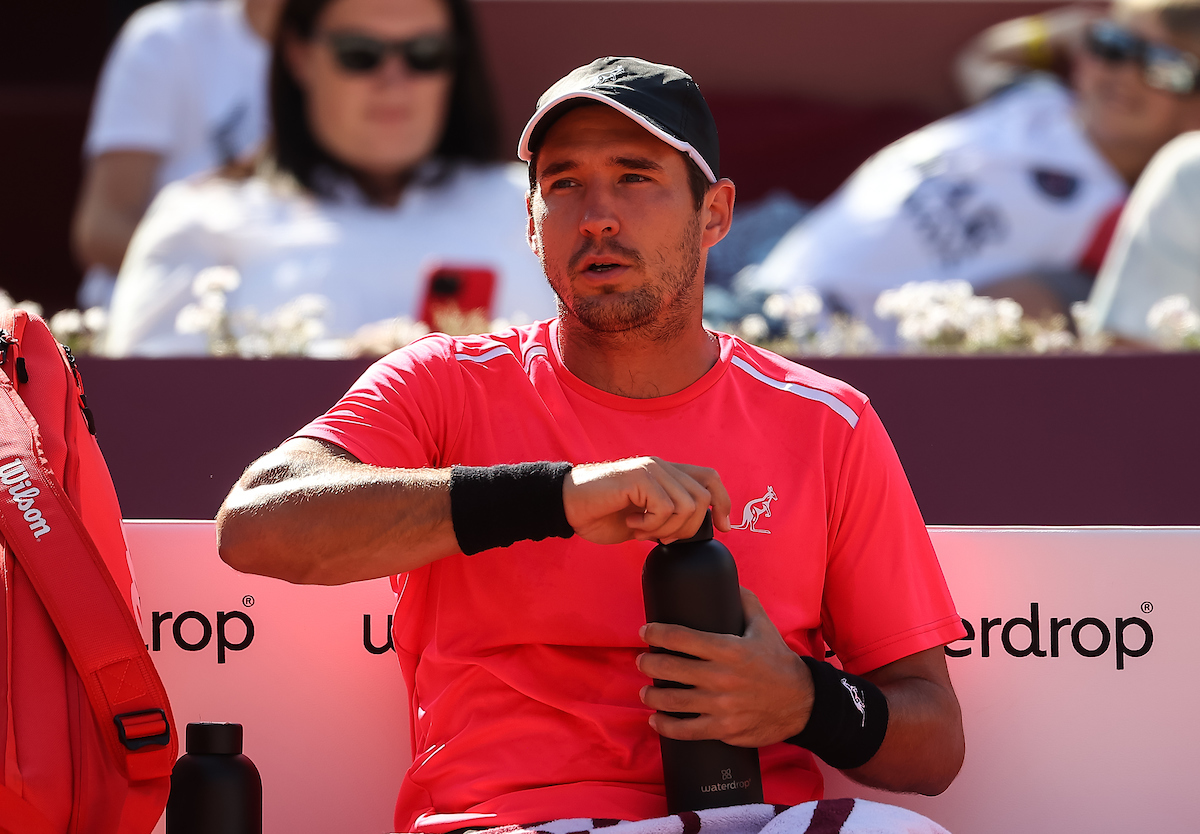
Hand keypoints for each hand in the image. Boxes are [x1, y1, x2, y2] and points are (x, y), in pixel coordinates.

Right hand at [563, 456, 730, 544]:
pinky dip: (651, 526)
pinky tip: (632, 524)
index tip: (724, 528)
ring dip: (666, 529)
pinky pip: (665, 509)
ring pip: (687, 506)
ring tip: (641, 530)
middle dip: (687, 528)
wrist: (569, 506)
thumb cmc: (602, 513)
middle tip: (660, 538)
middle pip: (703, 498)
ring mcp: (651, 469)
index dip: (724, 503)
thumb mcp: (645, 518)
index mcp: (666, 474)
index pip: (710, 478)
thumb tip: (692, 532)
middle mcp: (662, 467)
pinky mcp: (639, 478)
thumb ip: (668, 518)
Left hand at [637, 587, 812, 747]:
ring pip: (674, 701)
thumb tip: (728, 581)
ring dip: (653, 694)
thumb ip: (744, 601)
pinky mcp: (725, 729)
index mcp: (730, 649)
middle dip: (649, 663)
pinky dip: (667, 727)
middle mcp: (722, 677)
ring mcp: (722, 706)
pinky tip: (656, 720)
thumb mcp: (764, 626)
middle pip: (672, 668)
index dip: (657, 633)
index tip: (645, 632)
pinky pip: (688, 731)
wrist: (802, 702)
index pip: (682, 638)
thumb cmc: (778, 661)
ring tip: (645, 690)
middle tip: (642, 661)